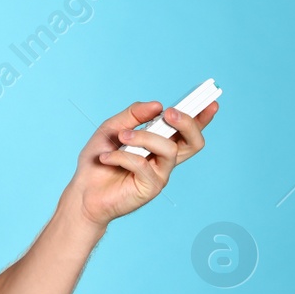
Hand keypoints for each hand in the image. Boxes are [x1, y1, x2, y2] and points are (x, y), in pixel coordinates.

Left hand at [60, 99, 218, 228]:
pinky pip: (143, 164)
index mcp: (159, 144)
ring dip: (144, 137)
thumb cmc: (98, 160)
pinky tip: (107, 158)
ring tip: (122, 137)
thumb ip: (134, 115)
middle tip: (169, 113)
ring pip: (169, 149)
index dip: (202, 118)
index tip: (210, 101)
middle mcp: (164, 159)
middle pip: (194, 142)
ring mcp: (160, 174)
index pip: (187, 131)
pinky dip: (123, 156)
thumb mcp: (112, 128)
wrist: (83, 191)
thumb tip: (157, 105)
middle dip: (187, 123)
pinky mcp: (151, 188)